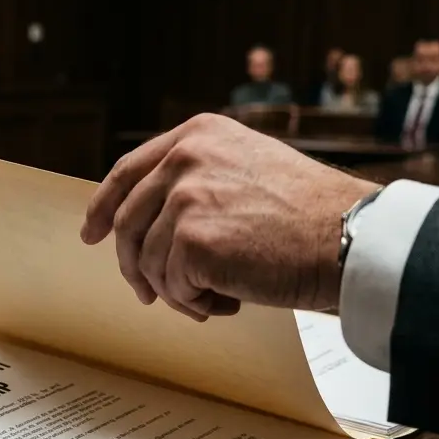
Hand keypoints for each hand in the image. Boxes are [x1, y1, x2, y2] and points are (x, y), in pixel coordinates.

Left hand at [81, 114, 375, 318]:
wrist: (347, 237)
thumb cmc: (307, 216)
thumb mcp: (246, 170)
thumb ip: (198, 181)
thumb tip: (151, 224)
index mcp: (197, 135)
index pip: (128, 172)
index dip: (103, 206)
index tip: (91, 234)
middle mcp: (185, 158)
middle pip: (127, 224)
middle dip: (135, 267)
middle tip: (150, 295)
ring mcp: (186, 197)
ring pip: (150, 262)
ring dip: (178, 291)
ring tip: (218, 296)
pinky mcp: (191, 239)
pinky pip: (172, 286)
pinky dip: (195, 303)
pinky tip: (230, 300)